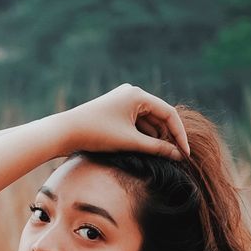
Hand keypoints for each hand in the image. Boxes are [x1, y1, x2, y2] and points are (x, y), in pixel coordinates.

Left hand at [56, 83, 190, 160]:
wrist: (65, 132)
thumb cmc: (97, 134)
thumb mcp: (130, 142)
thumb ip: (157, 149)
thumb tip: (178, 155)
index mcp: (138, 95)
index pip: (169, 114)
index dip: (179, 135)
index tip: (185, 154)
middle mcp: (132, 93)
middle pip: (159, 116)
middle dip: (167, 137)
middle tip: (175, 158)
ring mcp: (123, 101)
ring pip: (148, 121)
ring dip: (155, 138)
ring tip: (161, 157)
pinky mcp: (115, 110)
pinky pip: (136, 122)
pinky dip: (142, 136)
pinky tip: (145, 151)